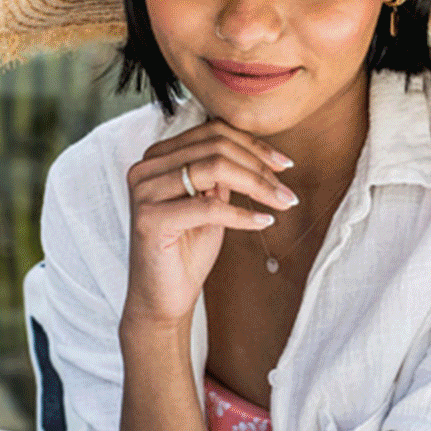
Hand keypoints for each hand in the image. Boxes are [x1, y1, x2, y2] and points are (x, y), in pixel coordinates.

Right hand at [122, 120, 297, 325]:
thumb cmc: (187, 250)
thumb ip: (222, 174)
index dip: (253, 145)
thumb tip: (257, 153)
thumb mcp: (210, 202)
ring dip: (257, 186)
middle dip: (259, 167)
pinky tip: (263, 223)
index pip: (211, 132)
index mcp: (158, 157)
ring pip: (214, 169)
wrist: (163, 297)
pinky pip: (208, 206)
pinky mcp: (150, 219)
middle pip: (215, 147)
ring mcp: (144, 191)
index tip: (284, 164)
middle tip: (287, 191)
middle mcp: (145, 168)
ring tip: (282, 203)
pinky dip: (242, 214)